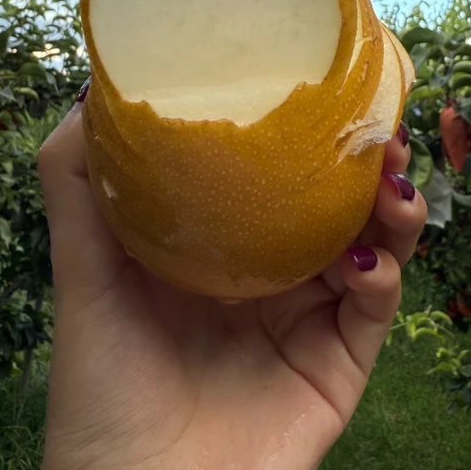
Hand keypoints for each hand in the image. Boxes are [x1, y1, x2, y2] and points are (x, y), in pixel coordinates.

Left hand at [35, 103, 426, 469]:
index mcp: (217, 245)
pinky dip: (382, 278)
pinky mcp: (336, 367)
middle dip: (361, 159)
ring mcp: (306, 319)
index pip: (270, 172)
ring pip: (370, 246)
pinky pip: (374, 312)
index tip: (317, 79)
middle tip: (377, 125)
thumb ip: (78, 183)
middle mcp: (268, 273)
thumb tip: (92, 84)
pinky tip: (366, 261)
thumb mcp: (83, 274)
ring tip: (391, 181)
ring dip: (391, 209)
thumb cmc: (101, 390)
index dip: (299, 127)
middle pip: (332, 201)